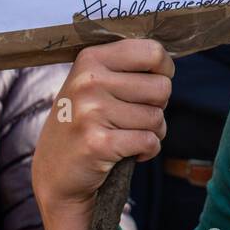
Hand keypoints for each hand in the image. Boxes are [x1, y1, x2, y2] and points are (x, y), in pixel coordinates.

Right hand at [32, 38, 172, 229]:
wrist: (56, 177)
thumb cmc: (86, 126)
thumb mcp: (97, 83)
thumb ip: (129, 65)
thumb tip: (174, 53)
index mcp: (91, 58)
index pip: (156, 52)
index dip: (163, 73)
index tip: (148, 85)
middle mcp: (88, 79)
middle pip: (163, 89)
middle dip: (156, 109)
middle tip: (129, 122)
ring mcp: (91, 111)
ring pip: (159, 118)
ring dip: (150, 133)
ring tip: (122, 139)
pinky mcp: (98, 142)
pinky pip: (150, 142)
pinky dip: (145, 153)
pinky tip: (122, 156)